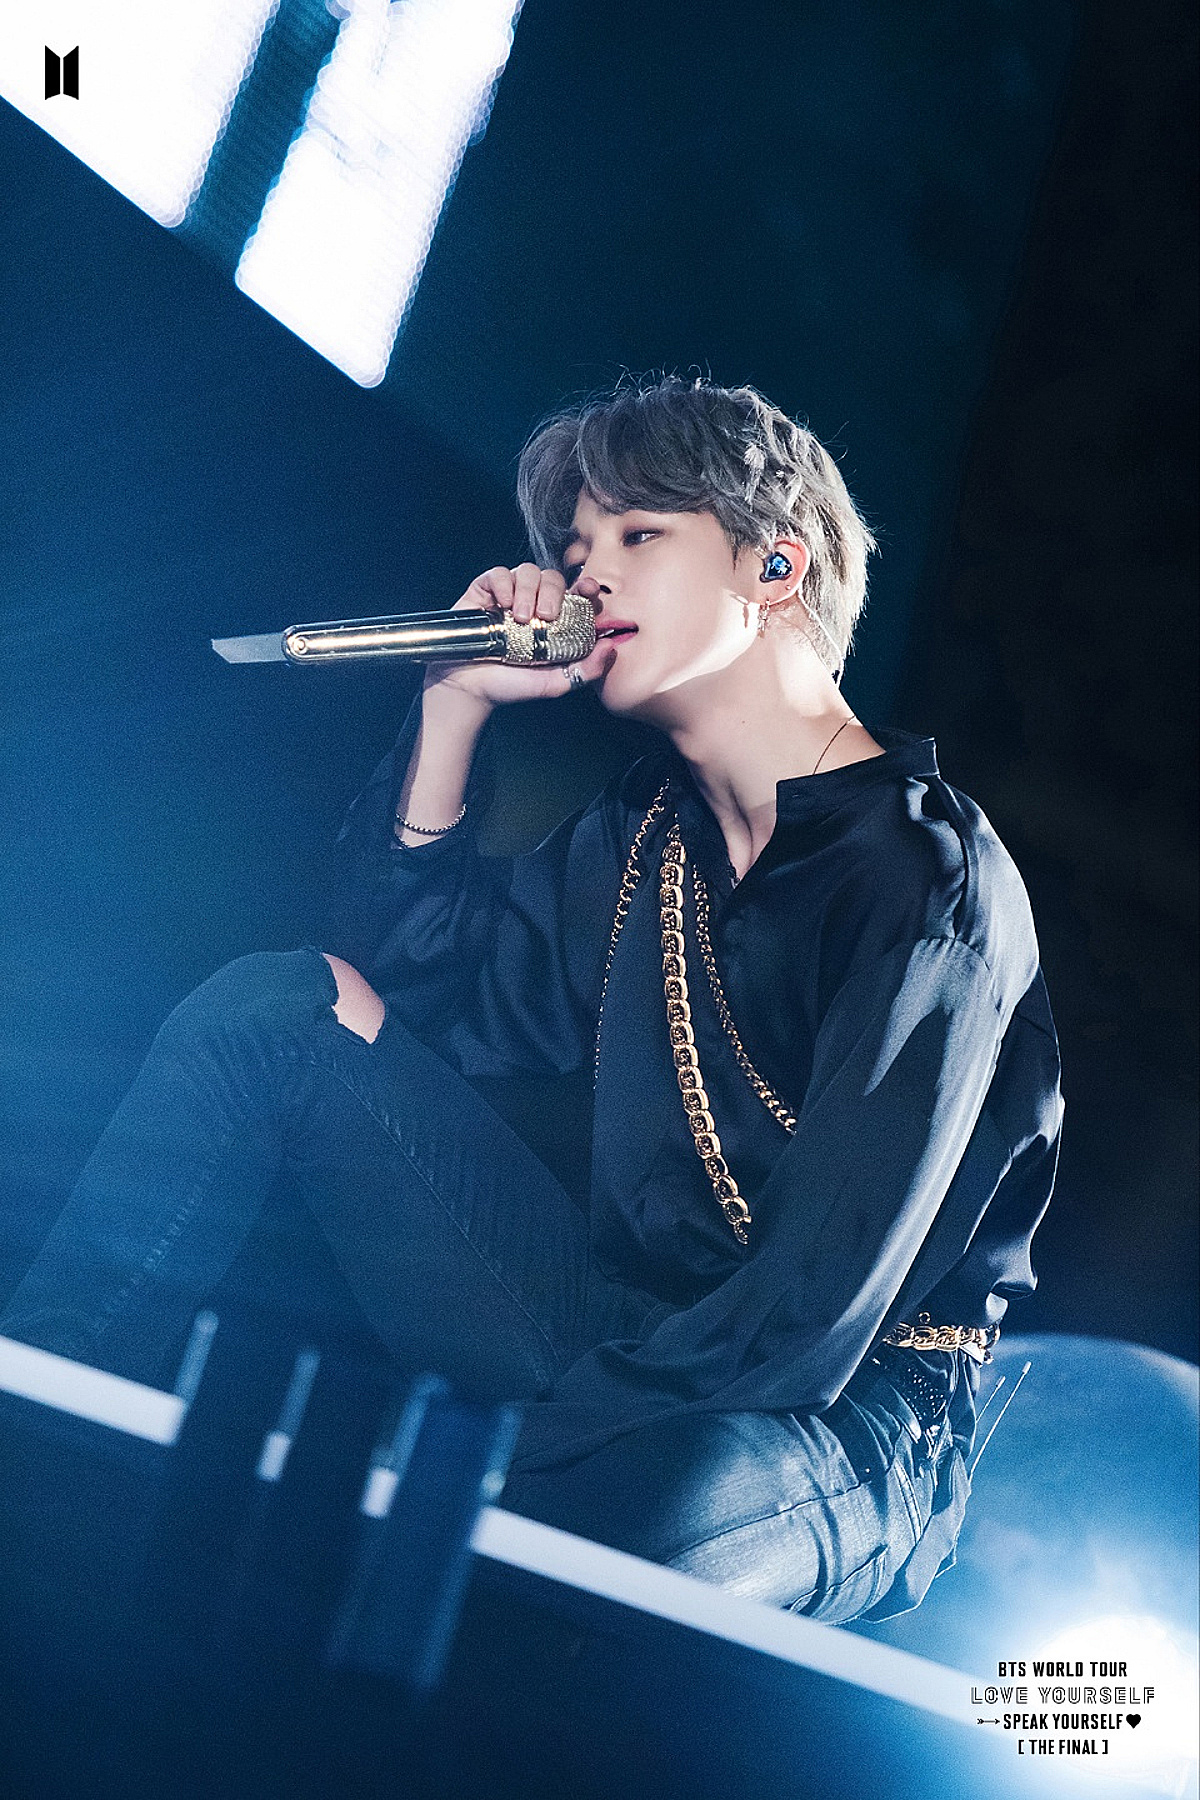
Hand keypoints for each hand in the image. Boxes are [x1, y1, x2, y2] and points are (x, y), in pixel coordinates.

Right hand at [423, 567, 615, 709]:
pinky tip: (501, 604)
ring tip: (521, 618)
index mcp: (555, 621)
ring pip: (528, 571)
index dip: (585, 586)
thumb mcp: (556, 683)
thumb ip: (587, 670)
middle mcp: (533, 603)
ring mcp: (509, 595)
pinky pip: (499, 572)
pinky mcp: (485, 591)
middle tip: (545, 617)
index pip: (575, 593)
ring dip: (528, 590)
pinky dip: (504, 583)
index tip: (588, 590)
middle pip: (552, 577)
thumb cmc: (511, 685)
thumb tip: (611, 647)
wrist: (470, 688)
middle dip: (552, 592)